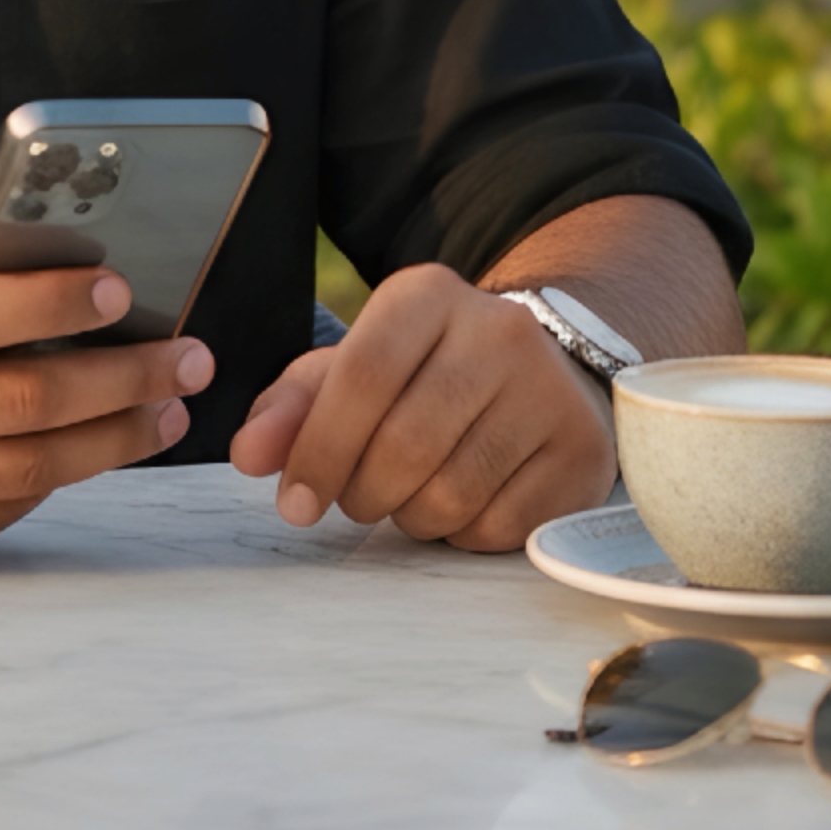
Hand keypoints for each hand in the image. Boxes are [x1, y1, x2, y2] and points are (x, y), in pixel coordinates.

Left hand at [229, 264, 615, 551]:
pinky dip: (464, 533)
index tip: (293, 502)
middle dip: (363, 492)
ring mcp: (549, 391)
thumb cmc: (428, 375)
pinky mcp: (582, 452)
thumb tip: (248, 455)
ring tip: (410, 495)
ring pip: (452, 493)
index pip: (362, 375)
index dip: (319, 447)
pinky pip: (500, 525)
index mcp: (428, 296)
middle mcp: (498, 331)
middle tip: (357, 499)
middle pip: (405, 443)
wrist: (545, 371)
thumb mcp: (355, 369)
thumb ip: (293, 406)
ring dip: (412, 517)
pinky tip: (463, 503)